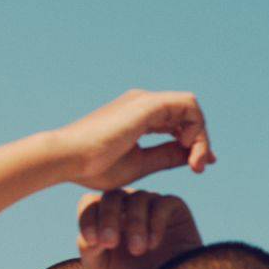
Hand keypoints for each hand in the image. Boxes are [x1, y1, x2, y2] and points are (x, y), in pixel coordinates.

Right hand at [54, 90, 214, 191]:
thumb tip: (194, 156)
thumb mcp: (140, 164)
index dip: (195, 143)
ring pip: (190, 108)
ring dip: (201, 136)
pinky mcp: (147, 105)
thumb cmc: (93, 165)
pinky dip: (197, 128)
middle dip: (200, 141)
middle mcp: (142, 103)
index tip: (198, 167)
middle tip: (198, 168)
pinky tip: (187, 149)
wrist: (67, 158)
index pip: (177, 122)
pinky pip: (188, 107)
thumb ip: (166, 157)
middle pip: (186, 114)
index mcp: (138, 116)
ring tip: (194, 162)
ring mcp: (144, 101)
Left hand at [77, 190, 202, 268]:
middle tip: (110, 242)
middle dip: (108, 218)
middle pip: (112, 196)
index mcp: (104, 216)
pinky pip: (163, 203)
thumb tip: (92, 233)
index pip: (89, 203)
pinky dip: (155, 222)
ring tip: (137, 250)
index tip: (93, 241)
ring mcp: (151, 204)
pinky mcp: (174, 208)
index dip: (87, 219)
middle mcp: (127, 205)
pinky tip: (153, 244)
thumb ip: (87, 249)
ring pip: (138, 198)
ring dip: (134, 224)